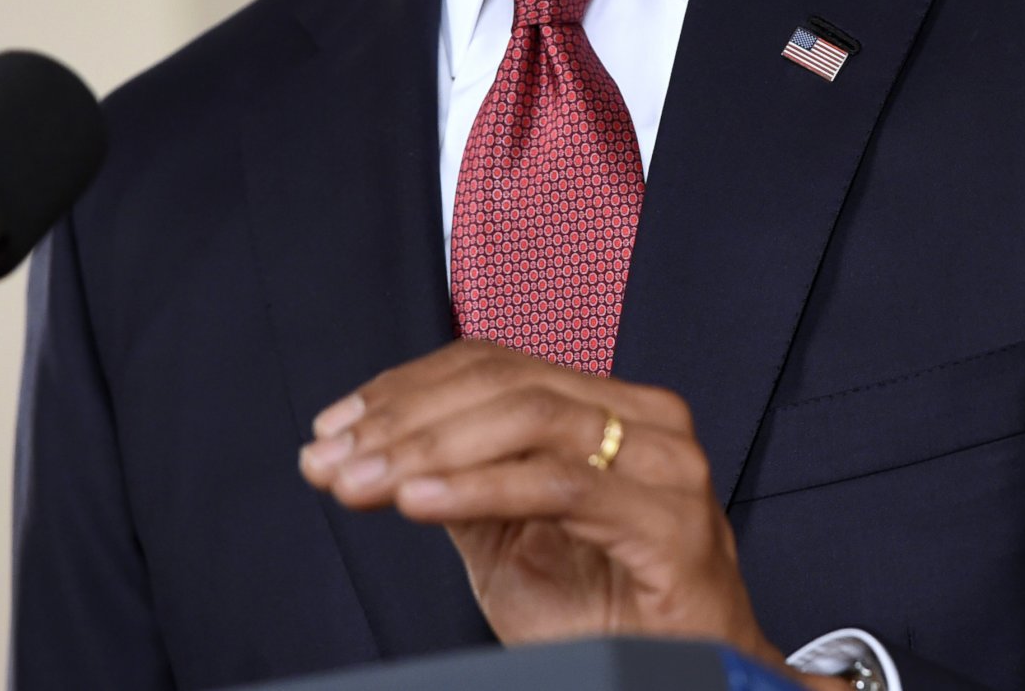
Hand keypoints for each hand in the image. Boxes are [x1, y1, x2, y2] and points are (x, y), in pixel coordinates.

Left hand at [299, 340, 842, 685]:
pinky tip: (418, 502)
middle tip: (332, 456)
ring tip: (361, 481)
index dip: (406, 388)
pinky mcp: (673, 522)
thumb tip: (368, 449)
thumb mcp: (511, 543)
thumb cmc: (608, 614)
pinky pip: (562, 486)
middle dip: (402, 419)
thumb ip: (459, 485)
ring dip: (428, 450)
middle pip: (506, 383)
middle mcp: (647, 421)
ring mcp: (667, 466)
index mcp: (610, 408)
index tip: (333, 426)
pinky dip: (480, 488)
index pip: (495, 365)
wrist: (692, 679)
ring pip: (531, 420)